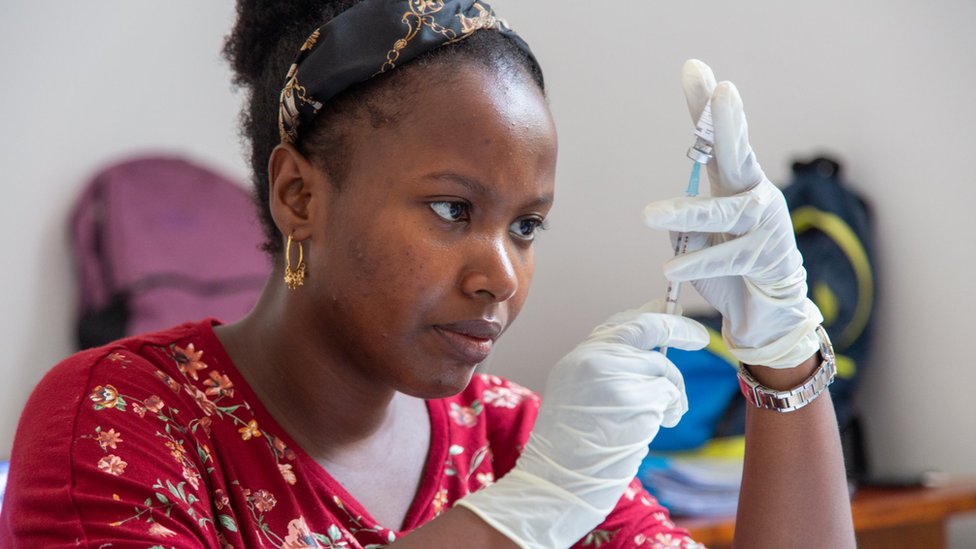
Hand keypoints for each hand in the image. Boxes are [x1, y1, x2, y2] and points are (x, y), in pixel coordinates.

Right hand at [456, 302, 707, 547]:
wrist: (558, 482)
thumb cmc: (570, 452)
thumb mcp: (578, 396)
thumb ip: (607, 372)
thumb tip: (649, 356)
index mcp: (578, 359)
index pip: (620, 324)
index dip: (650, 315)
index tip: (671, 314)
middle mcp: (594, 359)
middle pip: (648, 330)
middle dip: (679, 329)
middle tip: (699, 337)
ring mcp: (615, 377)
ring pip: (663, 370)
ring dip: (673, 396)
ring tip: (665, 418)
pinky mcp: (635, 399)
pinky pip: (668, 396)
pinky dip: (670, 412)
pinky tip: (655, 429)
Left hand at [642, 59, 822, 368]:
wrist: (763, 316)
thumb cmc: (728, 271)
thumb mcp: (698, 240)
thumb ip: (687, 223)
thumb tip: (671, 217)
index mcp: (732, 184)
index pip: (715, 140)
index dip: (704, 106)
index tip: (695, 69)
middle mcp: (753, 194)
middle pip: (738, 152)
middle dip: (728, 122)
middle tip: (722, 92)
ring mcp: (765, 223)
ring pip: (722, 212)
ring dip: (685, 213)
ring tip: (648, 216)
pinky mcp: (768, 256)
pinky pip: (725, 257)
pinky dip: (696, 262)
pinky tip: (671, 266)